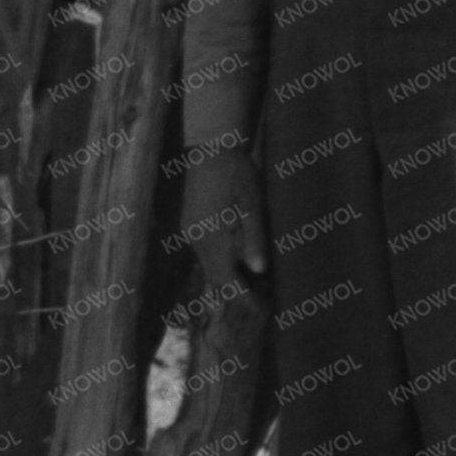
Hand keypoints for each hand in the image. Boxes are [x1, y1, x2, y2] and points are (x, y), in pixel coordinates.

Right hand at [183, 143, 269, 298]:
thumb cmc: (236, 172)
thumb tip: (259, 271)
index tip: (262, 310)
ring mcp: (189, 232)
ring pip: (210, 264)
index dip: (244, 299)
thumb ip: (254, 238)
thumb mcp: (252, 203)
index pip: (227, 281)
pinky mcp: (189, 223)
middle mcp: (196, 241)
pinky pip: (206, 249)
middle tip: (265, 296)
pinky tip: (240, 250)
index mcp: (212, 239)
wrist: (208, 145)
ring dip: (231, 273)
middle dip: (238, 290)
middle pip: (216, 278)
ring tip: (258, 276)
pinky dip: (223, 257)